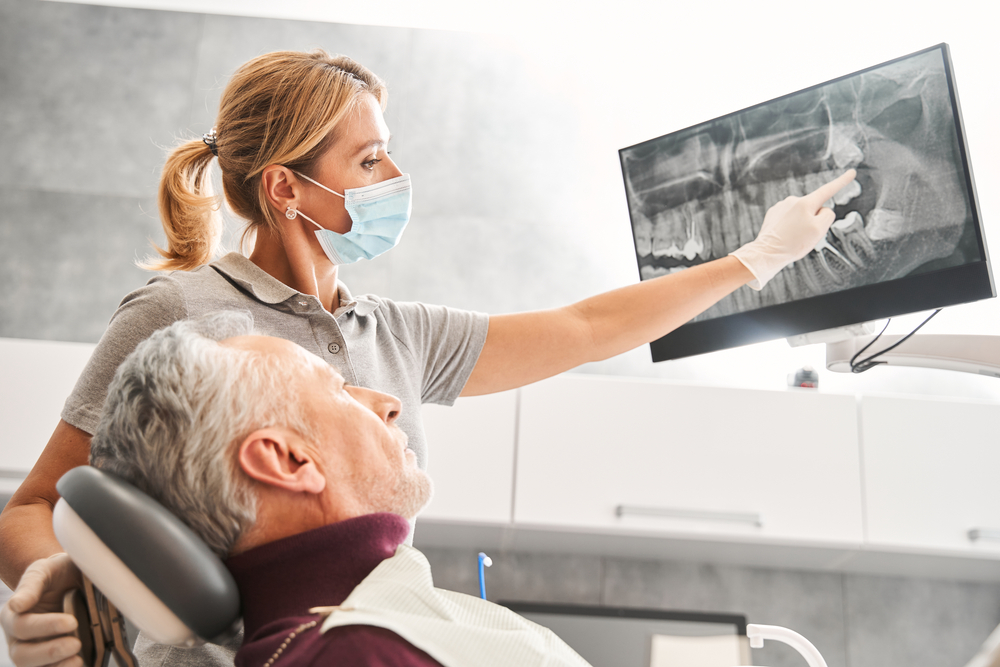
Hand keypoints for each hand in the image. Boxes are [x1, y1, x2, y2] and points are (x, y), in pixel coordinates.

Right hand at [1, 554, 82, 666]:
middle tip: (75, 644)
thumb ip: (32, 584)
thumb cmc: (56, 574)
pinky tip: (78, 664)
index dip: (46, 626)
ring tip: (77, 660)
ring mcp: (33, 652)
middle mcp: (19, 638)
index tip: (72, 622)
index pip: (23, 627)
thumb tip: (17, 605)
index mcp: (13, 615)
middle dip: (50, 651)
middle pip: (23, 655)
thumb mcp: (45, 570)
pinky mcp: (50, 661)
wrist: (72, 579)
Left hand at [730, 169, 856, 289]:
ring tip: (792, 238)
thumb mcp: (819, 230)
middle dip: (814, 221)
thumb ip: (828, 215)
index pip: (828, 190)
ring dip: (800, 225)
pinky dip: (789, 227)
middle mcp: (793, 200)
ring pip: (801, 214)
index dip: (842, 181)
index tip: (852, 172)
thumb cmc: (793, 243)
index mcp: (806, 203)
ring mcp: (781, 206)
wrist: (767, 253)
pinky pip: (789, 218)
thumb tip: (822, 209)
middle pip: (814, 208)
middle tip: (804, 236)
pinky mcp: (773, 214)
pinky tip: (784, 236)